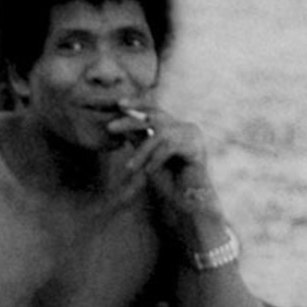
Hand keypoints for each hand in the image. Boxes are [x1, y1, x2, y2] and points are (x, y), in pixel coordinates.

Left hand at [121, 116, 225, 240]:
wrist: (190, 203)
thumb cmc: (170, 182)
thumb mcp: (148, 158)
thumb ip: (139, 141)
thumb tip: (121, 126)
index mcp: (176, 127)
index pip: (154, 111)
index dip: (137, 104)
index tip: (118, 103)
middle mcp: (186, 128)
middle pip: (155, 117)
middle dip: (131, 122)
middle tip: (110, 127)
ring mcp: (193, 136)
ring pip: (160, 134)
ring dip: (143, 152)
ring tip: (130, 168)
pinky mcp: (197, 148)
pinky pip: (170, 148)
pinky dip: (156, 159)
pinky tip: (149, 172)